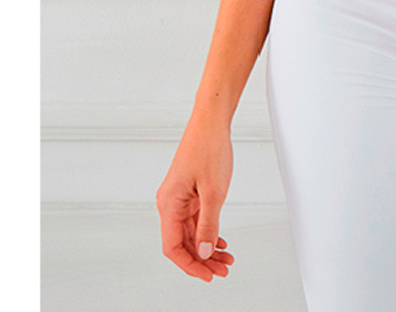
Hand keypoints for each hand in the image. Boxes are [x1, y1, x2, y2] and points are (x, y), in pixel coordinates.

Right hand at [156, 119, 236, 281]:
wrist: (211, 121)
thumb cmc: (209, 148)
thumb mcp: (214, 191)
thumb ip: (209, 224)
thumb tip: (203, 253)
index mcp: (169, 204)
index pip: (173, 247)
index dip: (190, 265)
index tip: (208, 275)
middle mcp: (170, 203)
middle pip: (182, 243)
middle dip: (202, 259)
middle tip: (223, 269)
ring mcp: (179, 198)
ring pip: (190, 233)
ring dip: (207, 247)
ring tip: (226, 258)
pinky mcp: (188, 192)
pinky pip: (195, 220)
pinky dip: (208, 232)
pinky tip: (220, 240)